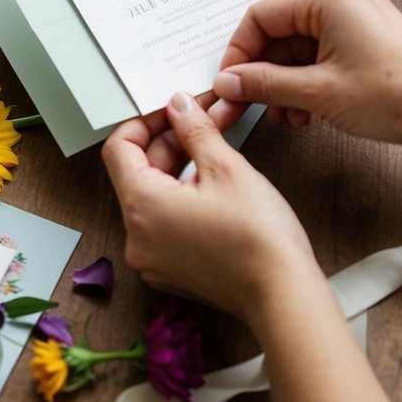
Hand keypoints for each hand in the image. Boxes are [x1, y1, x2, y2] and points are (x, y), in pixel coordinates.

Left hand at [102, 92, 316, 325]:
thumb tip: (180, 108)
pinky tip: (214, 181)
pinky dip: (184, 196)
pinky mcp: (172, 269)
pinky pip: (166, 222)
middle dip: (171, 140)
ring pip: (155, 196)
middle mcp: (137, 237)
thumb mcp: (226, 166)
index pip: (119, 148)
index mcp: (141, 208)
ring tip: (214, 145)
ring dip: (180, 165)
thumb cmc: (257, 239)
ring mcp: (153, 258)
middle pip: (139, 171)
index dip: (146, 121)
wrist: (283, 294)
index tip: (173, 109)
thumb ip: (195, 129)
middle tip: (203, 119)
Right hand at [212, 0, 401, 160]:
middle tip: (250, 107)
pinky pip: (322, 50)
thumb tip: (227, 82)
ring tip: (286, 117)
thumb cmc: (390, 97)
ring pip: (300, 45)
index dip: (239, 53)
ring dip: (286, 81)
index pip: (261, 16)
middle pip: (280, 31)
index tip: (230, 85)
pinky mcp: (367, 33)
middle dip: (264, 72)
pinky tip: (306, 111)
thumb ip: (265, 84)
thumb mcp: (316, 93)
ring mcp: (356, 13)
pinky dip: (308, 78)